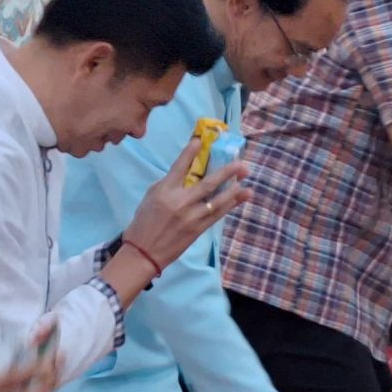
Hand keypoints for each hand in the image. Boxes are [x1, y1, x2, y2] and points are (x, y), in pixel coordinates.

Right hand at [123, 134, 249, 270]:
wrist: (144, 251)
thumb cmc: (144, 221)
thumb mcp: (151, 197)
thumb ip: (169, 184)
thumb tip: (189, 173)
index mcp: (165, 191)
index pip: (180, 166)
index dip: (191, 152)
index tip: (201, 140)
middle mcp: (180, 202)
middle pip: (208, 183)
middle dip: (226, 172)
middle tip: (241, 164)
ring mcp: (191, 217)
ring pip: (218, 201)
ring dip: (234, 191)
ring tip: (247, 182)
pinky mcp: (197, 229)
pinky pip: (217, 215)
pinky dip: (229, 206)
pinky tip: (239, 198)